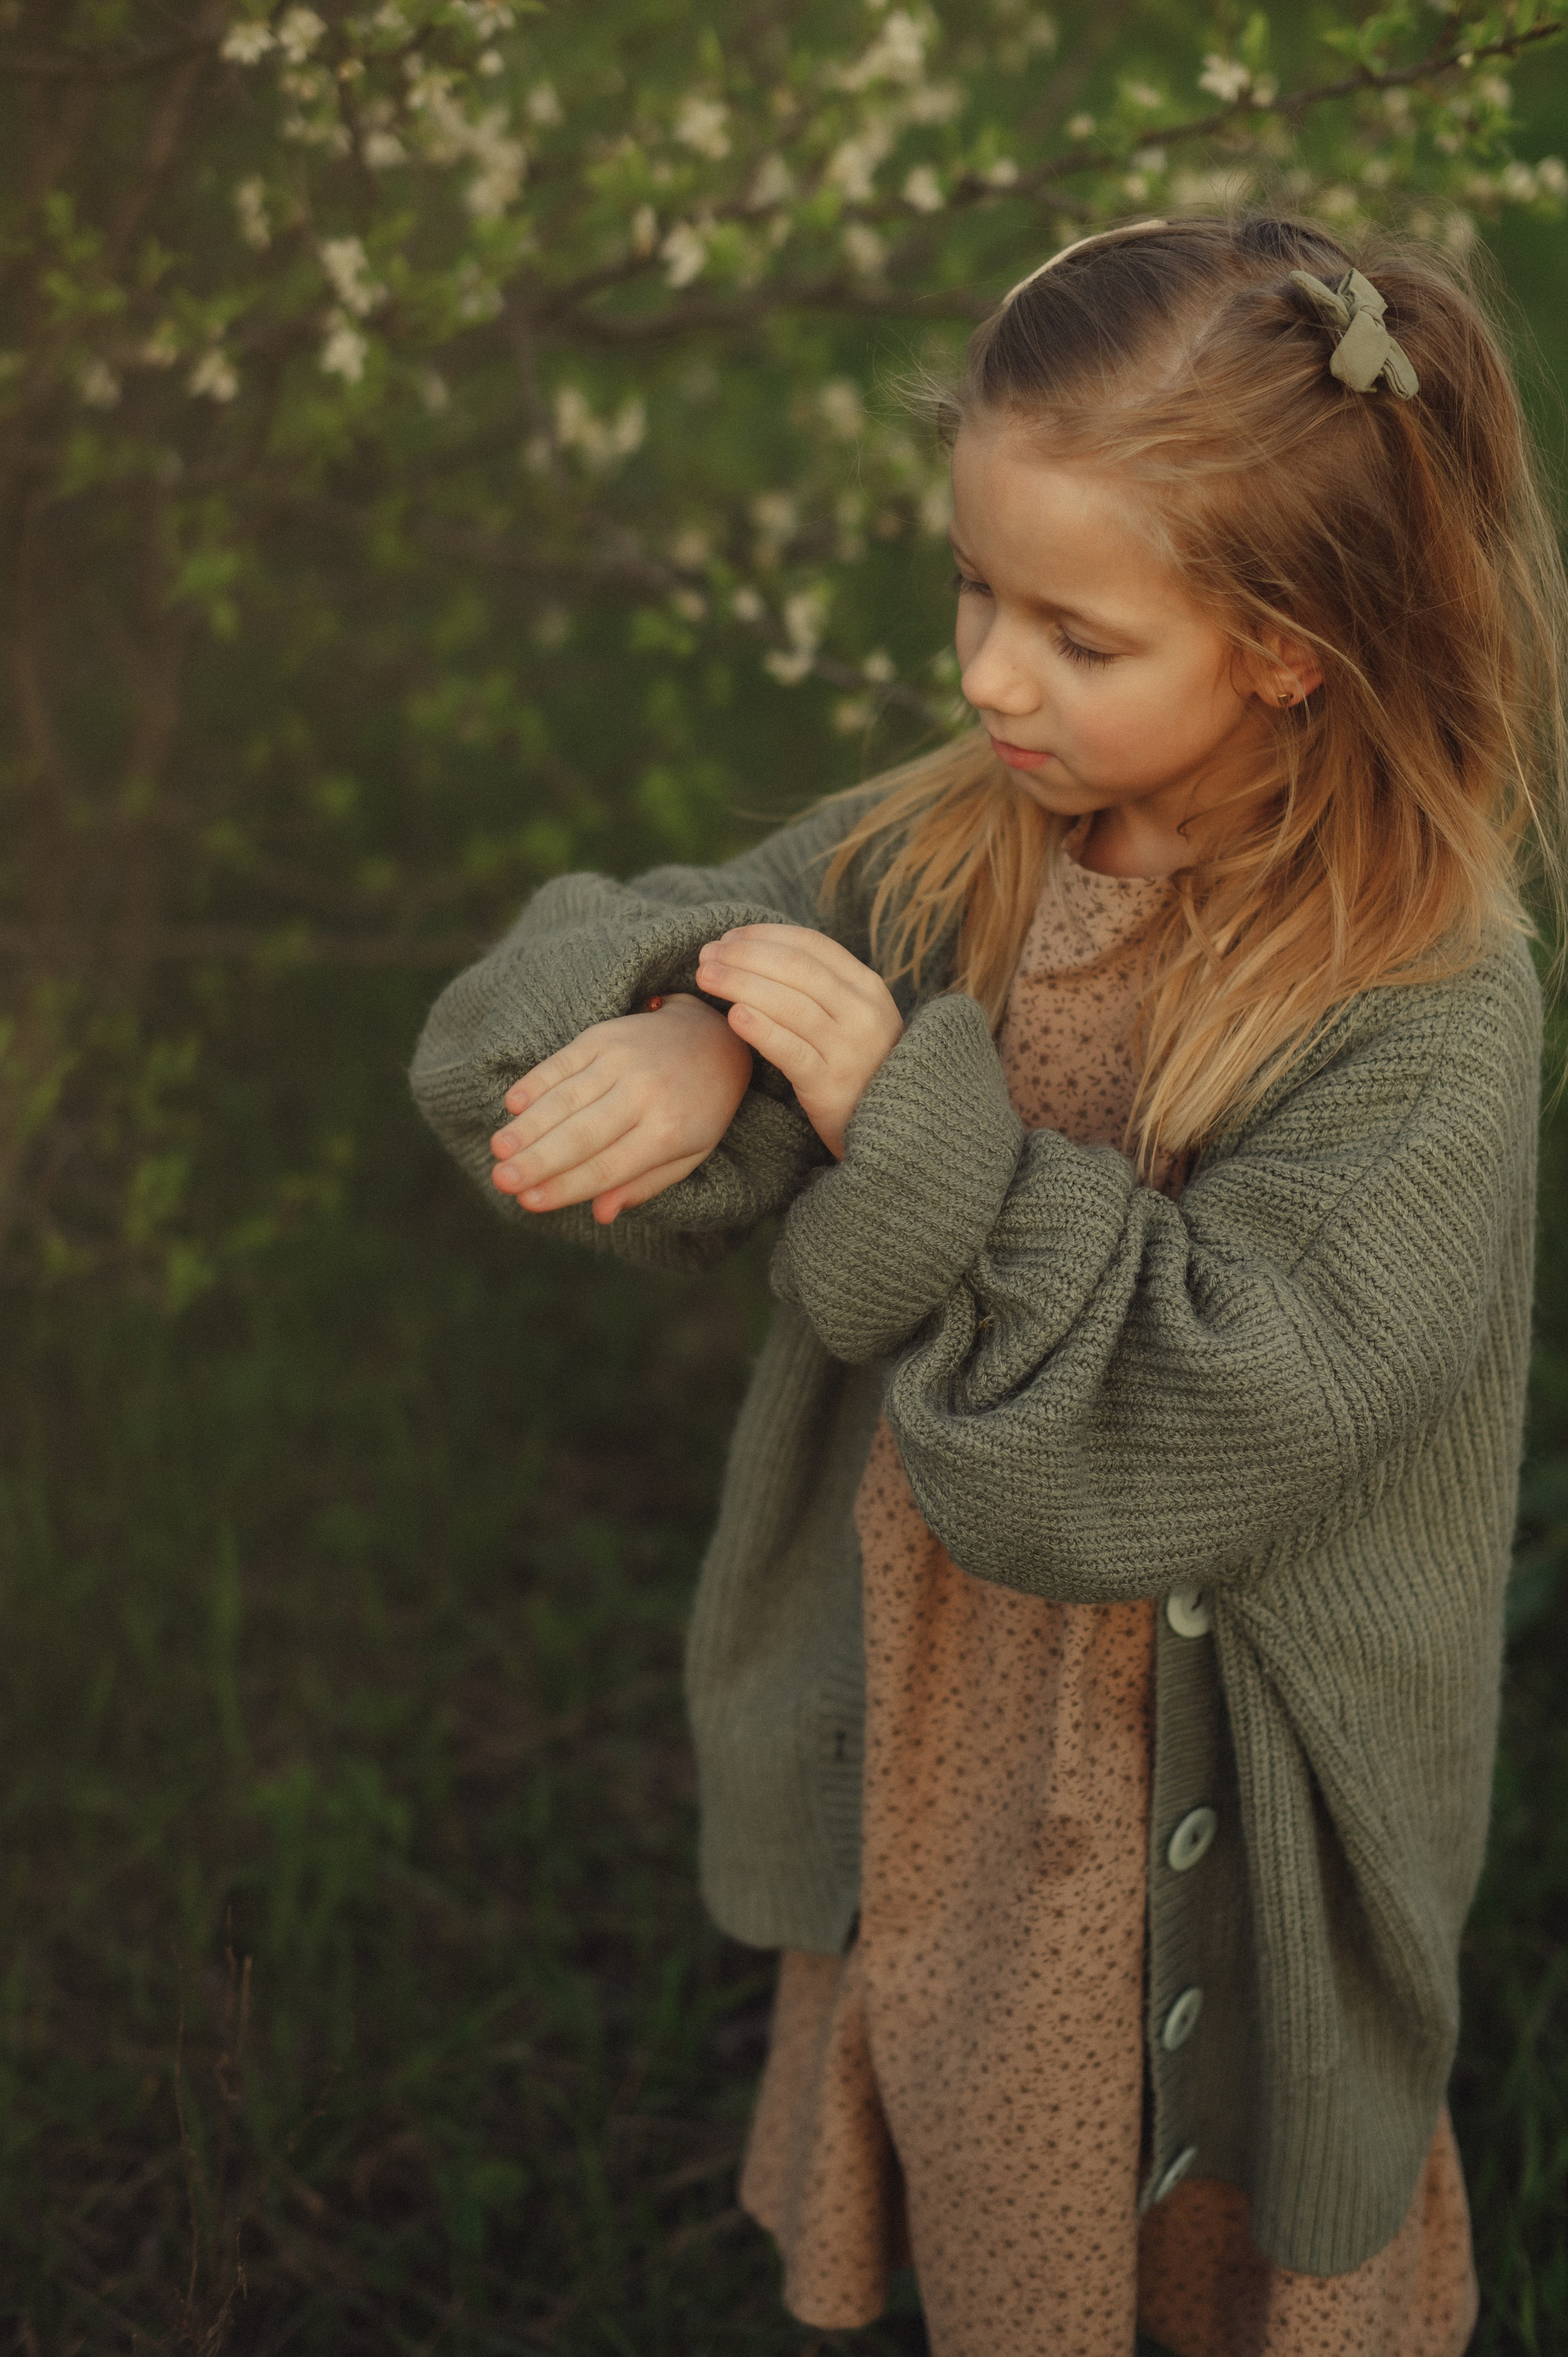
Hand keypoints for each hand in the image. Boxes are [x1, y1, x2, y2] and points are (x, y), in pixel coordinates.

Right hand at [489, 994, 751, 1223]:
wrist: (713, 1038)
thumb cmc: (697, 1109)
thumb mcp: (687, 1155)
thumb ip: (643, 1184)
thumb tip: (601, 1215)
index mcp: (668, 1131)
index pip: (608, 1166)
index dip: (566, 1186)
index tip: (530, 1202)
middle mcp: (645, 1093)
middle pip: (582, 1133)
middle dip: (538, 1159)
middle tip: (501, 1181)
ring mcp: (623, 1060)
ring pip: (566, 1098)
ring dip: (528, 1125)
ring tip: (499, 1151)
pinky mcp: (605, 1036)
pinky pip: (562, 1062)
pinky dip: (536, 1082)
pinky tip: (512, 1105)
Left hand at [694, 924, 902, 1158]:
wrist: (892, 1125)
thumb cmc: (857, 1064)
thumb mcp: (853, 1016)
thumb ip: (819, 986)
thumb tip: (754, 952)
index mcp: (867, 986)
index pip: (811, 945)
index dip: (764, 936)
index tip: (728, 936)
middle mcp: (862, 1012)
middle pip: (796, 969)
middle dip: (745, 956)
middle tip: (707, 955)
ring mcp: (849, 1049)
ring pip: (789, 1005)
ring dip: (740, 984)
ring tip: (706, 977)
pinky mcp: (831, 1084)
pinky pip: (791, 1051)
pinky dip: (761, 1030)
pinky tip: (733, 1017)